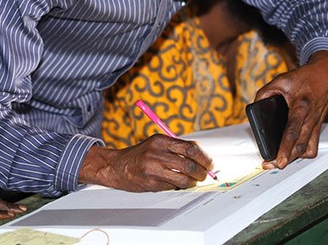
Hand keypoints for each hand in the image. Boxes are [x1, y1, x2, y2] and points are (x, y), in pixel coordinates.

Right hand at [79, 135, 212, 191]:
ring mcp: (153, 169)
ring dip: (193, 182)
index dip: (204, 157)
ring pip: (184, 178)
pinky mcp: (151, 183)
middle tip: (205, 174)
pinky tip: (178, 183)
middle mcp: (157, 153)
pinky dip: (179, 186)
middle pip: (190, 164)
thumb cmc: (141, 155)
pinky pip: (173, 186)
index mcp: (161, 140)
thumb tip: (202, 156)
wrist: (117, 166)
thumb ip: (177, 147)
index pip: (191, 148)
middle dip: (202, 172)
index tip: (209, 163)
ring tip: (193, 181)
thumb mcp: (157, 144)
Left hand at [255, 50, 327, 169]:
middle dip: (286, 158)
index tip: (278, 160)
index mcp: (301, 106)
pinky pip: (313, 146)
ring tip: (280, 161)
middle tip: (272, 165)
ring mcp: (316, 125)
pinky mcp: (318, 128)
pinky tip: (293, 153)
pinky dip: (303, 153)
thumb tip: (255, 107)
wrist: (325, 75)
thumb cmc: (304, 78)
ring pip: (307, 149)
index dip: (285, 147)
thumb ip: (264, 93)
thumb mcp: (280, 80)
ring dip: (294, 158)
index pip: (292, 131)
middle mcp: (310, 118)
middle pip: (300, 145)